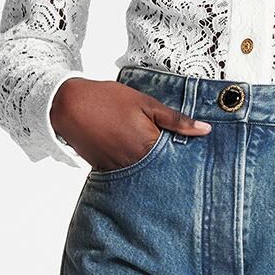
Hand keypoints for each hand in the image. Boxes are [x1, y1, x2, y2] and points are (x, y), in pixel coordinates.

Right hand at [52, 79, 210, 169]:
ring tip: (157, 161)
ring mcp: (119, 170)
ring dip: (153, 170)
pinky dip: (134, 169)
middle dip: (172, 167)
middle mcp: (135, 163)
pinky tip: (136, 159)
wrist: (69, 105)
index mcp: (149, 145)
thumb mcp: (146, 103)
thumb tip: (205, 130)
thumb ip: (176, 120)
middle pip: (162, 171)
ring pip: (145, 175)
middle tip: (183, 164)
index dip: (187, 157)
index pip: (177, 160)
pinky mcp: (106, 171)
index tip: (199, 158)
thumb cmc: (108, 99)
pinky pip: (127, 175)